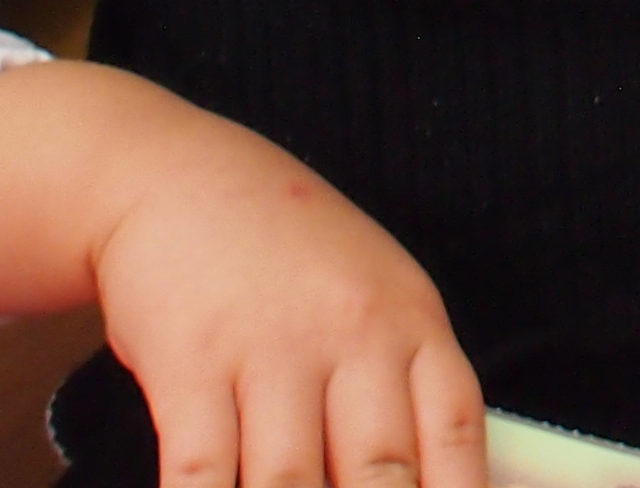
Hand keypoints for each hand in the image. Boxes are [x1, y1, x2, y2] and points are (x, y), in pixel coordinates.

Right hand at [0, 61, 487, 487]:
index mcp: (414, 326)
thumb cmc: (296, 263)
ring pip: (289, 487)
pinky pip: (201, 475)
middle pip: (379, 477)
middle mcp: (352, 337)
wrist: (181, 182)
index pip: (458, 436)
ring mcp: (270, 351)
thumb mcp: (379, 301)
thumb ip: (411, 396)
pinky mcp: (189, 367)